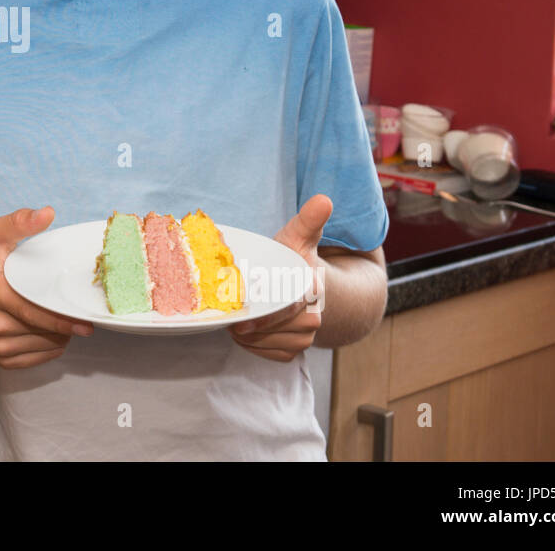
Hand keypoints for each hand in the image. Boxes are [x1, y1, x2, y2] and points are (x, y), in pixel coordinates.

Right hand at [0, 206, 93, 368]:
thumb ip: (18, 222)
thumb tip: (48, 214)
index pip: (34, 312)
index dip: (62, 319)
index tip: (85, 321)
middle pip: (44, 331)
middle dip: (66, 326)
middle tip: (83, 317)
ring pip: (44, 346)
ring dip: (60, 336)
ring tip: (64, 319)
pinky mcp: (1, 359)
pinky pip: (37, 358)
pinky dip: (50, 348)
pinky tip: (53, 333)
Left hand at [230, 194, 330, 361]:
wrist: (300, 285)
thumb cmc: (293, 259)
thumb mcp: (299, 237)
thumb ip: (309, 220)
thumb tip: (323, 199)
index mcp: (313, 289)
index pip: (286, 308)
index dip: (263, 315)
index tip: (241, 316)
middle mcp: (314, 319)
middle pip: (273, 329)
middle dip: (248, 322)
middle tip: (231, 311)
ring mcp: (305, 338)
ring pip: (268, 344)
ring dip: (247, 336)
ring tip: (236, 318)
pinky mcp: (294, 351)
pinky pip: (268, 355)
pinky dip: (252, 346)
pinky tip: (246, 331)